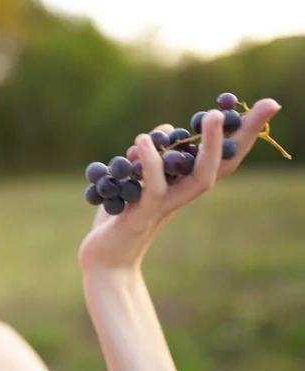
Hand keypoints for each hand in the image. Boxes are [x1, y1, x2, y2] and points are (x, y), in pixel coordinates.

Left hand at [78, 98, 280, 271]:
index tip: (268, 104)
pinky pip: (152, 189)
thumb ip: (148, 158)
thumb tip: (162, 132)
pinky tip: (144, 141)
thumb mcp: (132, 182)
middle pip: (223, 166)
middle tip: (267, 104)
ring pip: (198, 180)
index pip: (221, 158)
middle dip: (244, 136)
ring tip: (212, 115)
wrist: (103, 263)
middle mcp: (180, 197)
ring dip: (210, 148)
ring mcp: (163, 208)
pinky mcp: (140, 218)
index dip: (244, 134)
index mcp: (181, 187)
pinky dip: (151, 165)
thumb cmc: (119, 221)